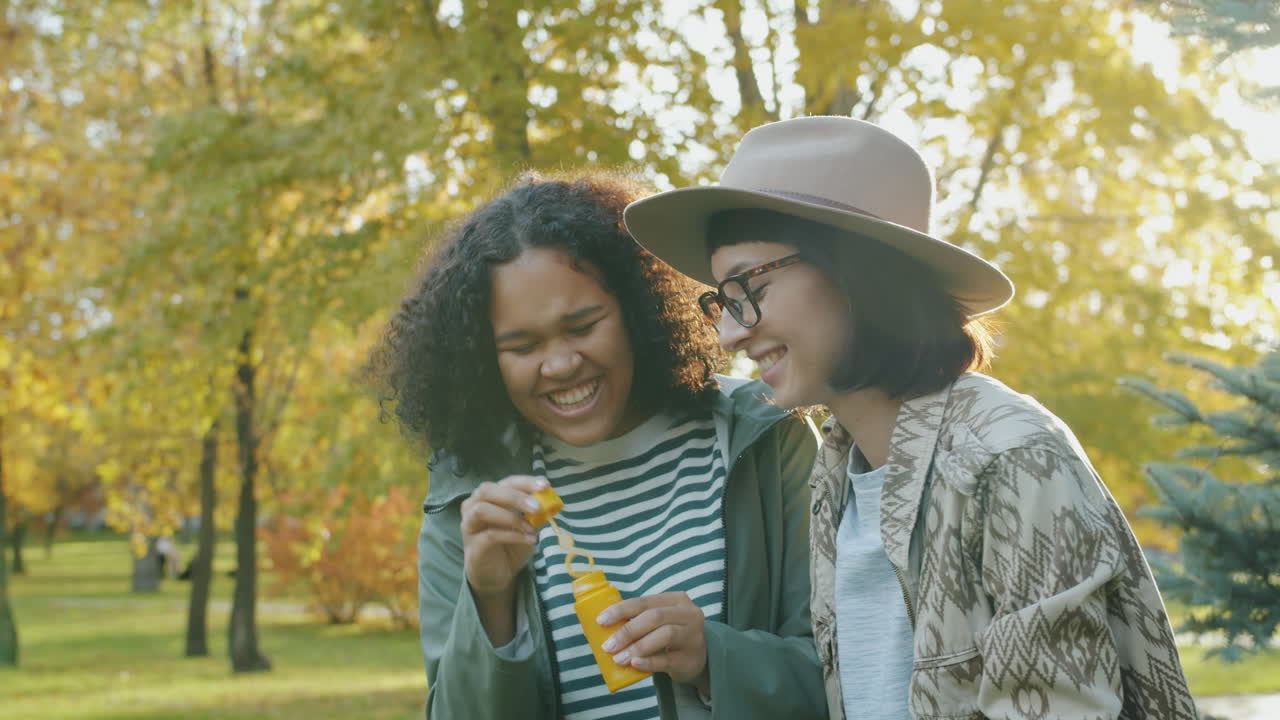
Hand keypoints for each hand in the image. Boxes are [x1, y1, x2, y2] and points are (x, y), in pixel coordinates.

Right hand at [460, 475, 545, 597]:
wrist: (498, 573)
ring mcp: (469, 525)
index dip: (525, 482)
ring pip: (483, 510)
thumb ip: (533, 512)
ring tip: (533, 527)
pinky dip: (513, 535)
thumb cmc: (511, 544)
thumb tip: (548, 500)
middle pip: (487, 490)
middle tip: (537, 507)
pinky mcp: (473, 544)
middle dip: (515, 496)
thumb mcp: (526, 525)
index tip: (545, 485)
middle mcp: (473, 505)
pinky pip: (490, 535)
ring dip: (511, 516)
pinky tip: (530, 539)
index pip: (506, 482)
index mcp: (489, 496)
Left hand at [597, 592, 709, 693]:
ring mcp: (693, 635)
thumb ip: (640, 620)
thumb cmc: (671, 636)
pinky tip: (635, 664)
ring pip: (665, 634)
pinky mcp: (691, 658)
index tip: (601, 621)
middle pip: (655, 617)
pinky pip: (668, 659)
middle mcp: (689, 614)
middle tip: (608, 646)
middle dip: (628, 631)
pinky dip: (649, 662)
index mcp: (676, 600)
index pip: (644, 601)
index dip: (621, 610)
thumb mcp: (661, 622)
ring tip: (619, 658)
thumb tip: (604, 627)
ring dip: (637, 647)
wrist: (698, 659)